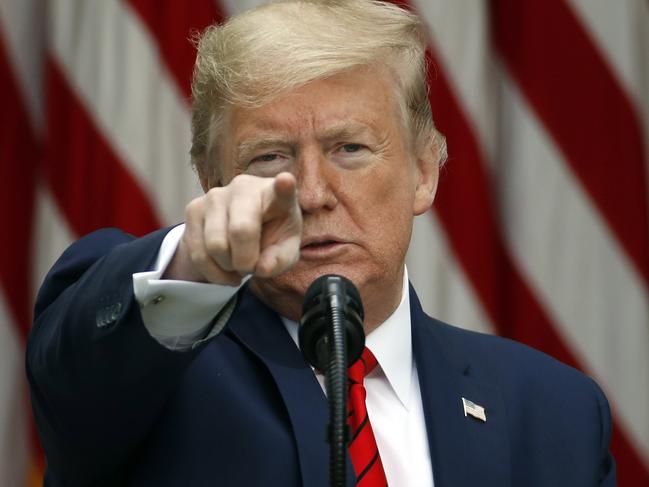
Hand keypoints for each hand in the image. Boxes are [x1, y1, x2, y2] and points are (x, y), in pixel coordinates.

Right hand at [164, 172, 301, 284]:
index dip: (284, 187)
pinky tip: (224, 267)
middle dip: (246, 261)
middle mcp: (243, 188)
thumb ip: (280, 260)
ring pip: (215, 246)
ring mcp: (215, 195)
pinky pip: (197, 253)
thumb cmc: (270, 234)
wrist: (242, 229)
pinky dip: (212, 271)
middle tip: (251, 265)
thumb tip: (261, 268)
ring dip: (228, 267)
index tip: (286, 181)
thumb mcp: (284, 250)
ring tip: (237, 263)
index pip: (282, 189)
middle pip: (240, 231)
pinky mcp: (193, 208)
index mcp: (274, 195)